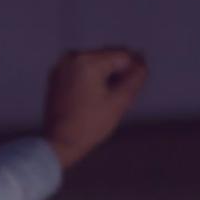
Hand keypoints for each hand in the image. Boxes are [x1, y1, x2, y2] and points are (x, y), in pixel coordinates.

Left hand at [42, 47, 148, 169]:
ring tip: (109, 100)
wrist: (59, 143)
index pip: (124, 56)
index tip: (134, 89)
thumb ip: (136, 78)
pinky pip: (82, 71)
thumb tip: (142, 64)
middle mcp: (72, 57)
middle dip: (119, 73)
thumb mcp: (119, 101)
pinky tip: (95, 98)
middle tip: (122, 96)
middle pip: (109, 57)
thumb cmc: (88, 126)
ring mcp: (62, 66)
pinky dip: (92, 80)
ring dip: (107, 76)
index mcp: (87, 61)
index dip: (134, 71)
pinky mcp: (57, 76)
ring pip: (96, 64)